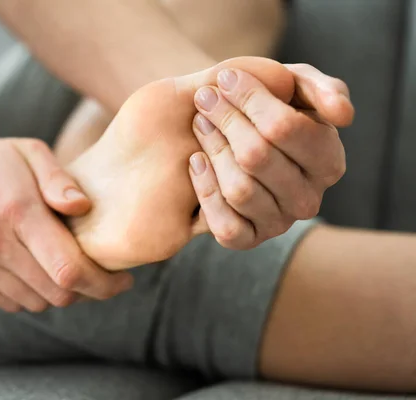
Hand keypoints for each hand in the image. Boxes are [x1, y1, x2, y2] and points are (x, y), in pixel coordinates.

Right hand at [0, 133, 132, 311]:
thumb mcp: (28, 152)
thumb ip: (60, 179)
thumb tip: (85, 207)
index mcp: (16, 210)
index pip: (69, 268)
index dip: (103, 283)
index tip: (123, 280)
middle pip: (56, 293)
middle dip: (88, 292)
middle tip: (100, 277)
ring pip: (35, 303)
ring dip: (59, 293)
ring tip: (66, 270)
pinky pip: (9, 303)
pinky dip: (31, 295)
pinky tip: (35, 271)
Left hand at [189, 63, 352, 248]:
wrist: (236, 143)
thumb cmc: (272, 111)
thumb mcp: (297, 89)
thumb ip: (321, 89)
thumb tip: (342, 115)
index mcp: (328, 161)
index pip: (284, 127)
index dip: (250, 99)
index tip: (225, 78)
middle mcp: (308, 199)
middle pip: (256, 156)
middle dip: (226, 120)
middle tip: (205, 98)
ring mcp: (279, 224)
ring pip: (239, 188)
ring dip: (212, 149)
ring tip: (200, 123)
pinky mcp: (248, 240)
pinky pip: (225, 224)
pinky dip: (204, 189)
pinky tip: (196, 161)